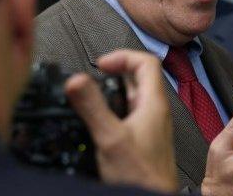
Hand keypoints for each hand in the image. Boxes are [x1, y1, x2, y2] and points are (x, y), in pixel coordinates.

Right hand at [65, 49, 177, 192]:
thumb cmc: (142, 175)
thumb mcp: (110, 137)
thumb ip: (93, 107)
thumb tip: (77, 80)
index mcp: (154, 103)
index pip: (146, 61)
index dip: (122, 56)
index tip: (101, 65)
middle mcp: (156, 111)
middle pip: (139, 77)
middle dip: (115, 72)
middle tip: (95, 75)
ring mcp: (152, 124)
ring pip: (134, 96)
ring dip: (115, 90)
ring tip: (95, 93)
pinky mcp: (145, 138)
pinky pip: (131, 113)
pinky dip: (116, 108)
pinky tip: (102, 119)